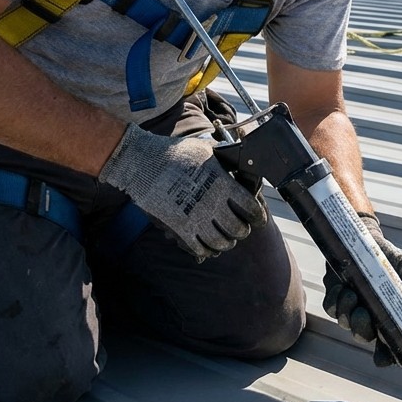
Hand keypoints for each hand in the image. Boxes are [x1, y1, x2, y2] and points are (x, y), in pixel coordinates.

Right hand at [99, 123, 265, 259]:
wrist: (144, 162)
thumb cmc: (177, 154)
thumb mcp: (208, 151)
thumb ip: (228, 161)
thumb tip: (244, 162)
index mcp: (223, 184)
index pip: (252, 209)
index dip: (258, 217)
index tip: (257, 219)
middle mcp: (212, 203)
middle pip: (239, 230)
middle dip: (242, 231)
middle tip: (239, 228)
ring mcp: (196, 218)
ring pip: (221, 243)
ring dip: (225, 243)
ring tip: (225, 239)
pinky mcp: (179, 229)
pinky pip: (199, 249)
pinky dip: (206, 250)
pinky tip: (206, 244)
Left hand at [322, 212, 401, 366]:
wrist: (364, 239)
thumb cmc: (388, 258)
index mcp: (389, 316)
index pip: (388, 346)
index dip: (386, 356)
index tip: (382, 359)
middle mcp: (370, 317)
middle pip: (364, 337)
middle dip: (362, 329)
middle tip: (364, 312)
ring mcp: (351, 309)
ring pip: (345, 323)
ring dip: (347, 312)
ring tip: (352, 293)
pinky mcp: (335, 297)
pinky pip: (331, 308)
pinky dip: (335, 300)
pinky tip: (342, 287)